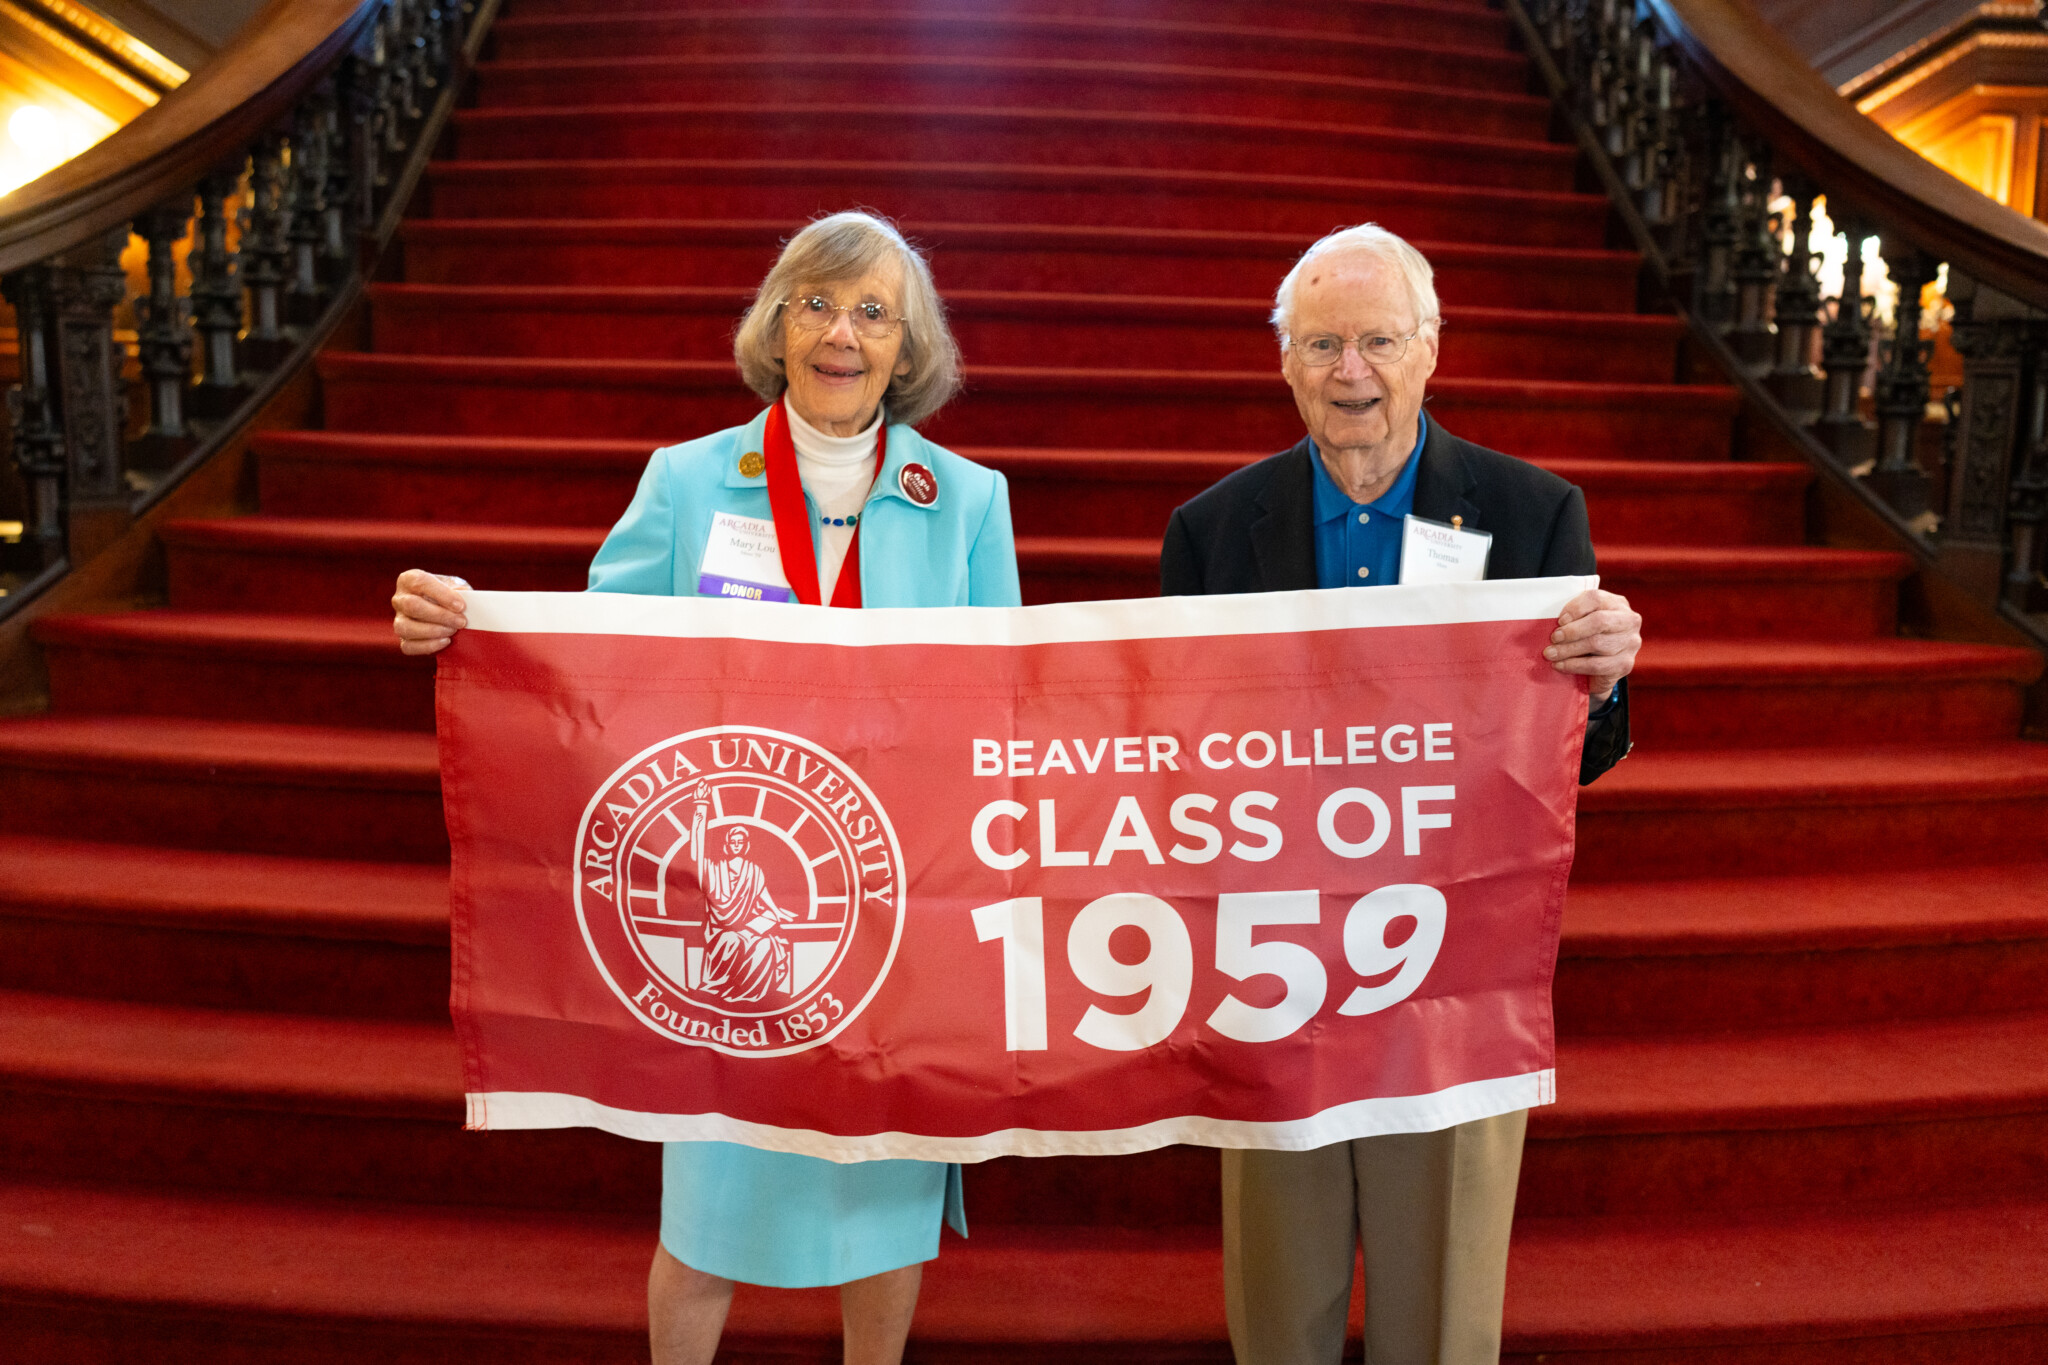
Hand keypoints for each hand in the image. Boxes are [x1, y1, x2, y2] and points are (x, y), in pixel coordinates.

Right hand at [392, 569, 471, 655]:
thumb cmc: (448, 595)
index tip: (461, 606)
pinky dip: (428, 646)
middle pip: (412, 606)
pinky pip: (409, 646)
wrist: (445, 613)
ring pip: (406, 627)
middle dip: (440, 615)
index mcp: (409, 580)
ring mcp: (398, 620)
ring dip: (433, 631)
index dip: (441, 594)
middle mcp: (399, 599)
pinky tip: (445, 641)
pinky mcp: (403, 640)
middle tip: (461, 621)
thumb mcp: (454, 586)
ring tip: (453, 631)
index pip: (420, 582)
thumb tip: (463, 594)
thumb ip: (458, 589)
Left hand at [1544, 588, 1640, 704]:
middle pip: (1599, 621)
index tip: (1559, 621)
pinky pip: (1596, 665)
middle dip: (1572, 631)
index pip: (1595, 598)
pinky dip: (1574, 665)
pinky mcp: (1625, 664)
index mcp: (1616, 603)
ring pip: (1596, 644)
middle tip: (1553, 639)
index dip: (1575, 608)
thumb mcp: (1582, 620)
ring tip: (1551, 654)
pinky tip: (1560, 666)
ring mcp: (1630, 643)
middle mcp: (1629, 621)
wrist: (1600, 666)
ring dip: (1568, 650)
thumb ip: (1572, 616)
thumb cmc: (1586, 636)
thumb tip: (1550, 622)